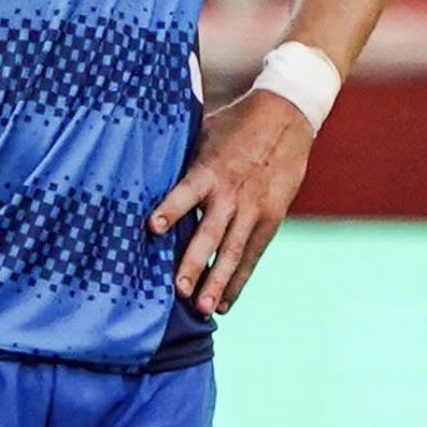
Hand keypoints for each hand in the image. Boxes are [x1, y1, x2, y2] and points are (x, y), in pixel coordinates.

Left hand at [149, 89, 313, 315]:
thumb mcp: (204, 133)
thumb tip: (139, 169)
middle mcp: (231, 193)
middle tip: (179, 290)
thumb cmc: (235, 125)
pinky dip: (239, 280)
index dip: (170, 208)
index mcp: (209, 170)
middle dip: (195, 263)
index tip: (153, 227)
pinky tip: (225, 304)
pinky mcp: (271, 218)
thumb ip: (181, 160)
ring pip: (234, 252)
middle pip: (211, 233)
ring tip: (204, 309)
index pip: (186, 192)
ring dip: (218, 282)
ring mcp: (253, 209)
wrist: (287, 118)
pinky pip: (252, 255)